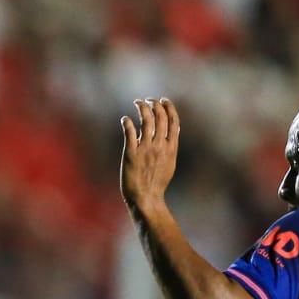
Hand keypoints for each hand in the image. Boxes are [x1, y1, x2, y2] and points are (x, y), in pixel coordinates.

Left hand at [120, 97, 179, 213]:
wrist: (146, 198)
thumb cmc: (157, 184)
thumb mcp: (170, 164)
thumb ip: (169, 148)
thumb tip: (167, 137)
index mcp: (171, 147)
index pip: (173, 121)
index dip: (169, 108)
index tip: (164, 100)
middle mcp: (160, 145)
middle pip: (161, 117)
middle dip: (155, 104)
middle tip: (148, 100)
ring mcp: (146, 149)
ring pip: (147, 120)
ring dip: (142, 108)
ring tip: (137, 103)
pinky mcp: (131, 153)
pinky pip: (130, 132)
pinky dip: (128, 122)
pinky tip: (125, 119)